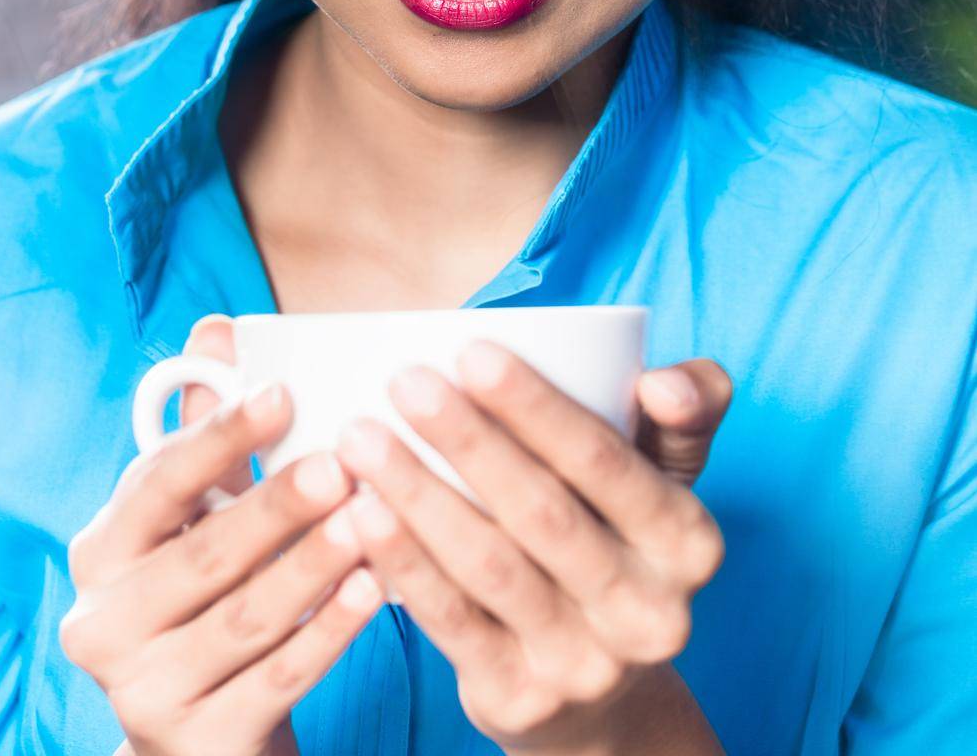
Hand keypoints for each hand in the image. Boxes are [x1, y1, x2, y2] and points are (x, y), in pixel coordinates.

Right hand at [60, 315, 382, 755]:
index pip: (157, 482)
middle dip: (277, 505)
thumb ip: (210, 428)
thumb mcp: (200, 513)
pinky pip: (277, 680)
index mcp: (101, 550)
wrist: (204, 730)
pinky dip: (330, 631)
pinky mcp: (199, 744)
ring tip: (371, 518)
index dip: (219, 435)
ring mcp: (145, 691)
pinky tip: (376, 588)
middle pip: (203, 556)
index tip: (283, 393)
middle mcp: (104, 623)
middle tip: (345, 462)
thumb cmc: (209, 592)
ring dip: (312, 564)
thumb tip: (216, 329)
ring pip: (245, 618)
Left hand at [334, 343, 729, 755]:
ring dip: (419, 494)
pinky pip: (452, 622)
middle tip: (404, 382)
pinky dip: (404, 563)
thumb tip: (662, 383)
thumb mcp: (667, 476)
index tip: (470, 350)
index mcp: (688, 541)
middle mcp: (648, 611)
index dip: (536, 406)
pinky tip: (361, 513)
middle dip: (467, 439)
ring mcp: (585, 665)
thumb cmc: (620, 541)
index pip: (605, 461)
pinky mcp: (520, 701)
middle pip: (542, 511)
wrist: (605, 699)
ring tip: (362, 437)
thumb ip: (689, 409)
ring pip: (489, 566)